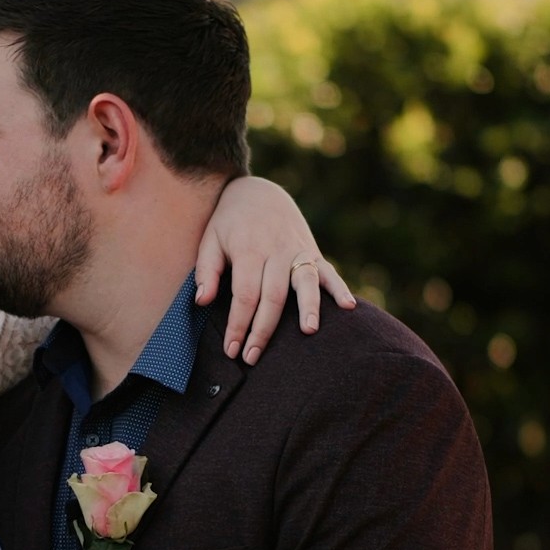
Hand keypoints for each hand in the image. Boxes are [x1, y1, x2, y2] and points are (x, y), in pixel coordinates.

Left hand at [196, 175, 355, 364]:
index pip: (244, 295)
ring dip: (308, 307)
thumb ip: (207, 270)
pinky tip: (348, 307)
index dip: (238, 324)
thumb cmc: (228, 223)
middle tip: (252, 357)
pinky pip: (328, 272)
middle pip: (273, 296)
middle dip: (263, 330)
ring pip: (304, 282)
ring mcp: (297, 251)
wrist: (259, 192)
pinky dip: (339, 288)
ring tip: (308, 332)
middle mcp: (276, 251)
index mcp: (248, 250)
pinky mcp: (312, 252)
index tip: (232, 350)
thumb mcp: (209, 240)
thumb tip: (202, 301)